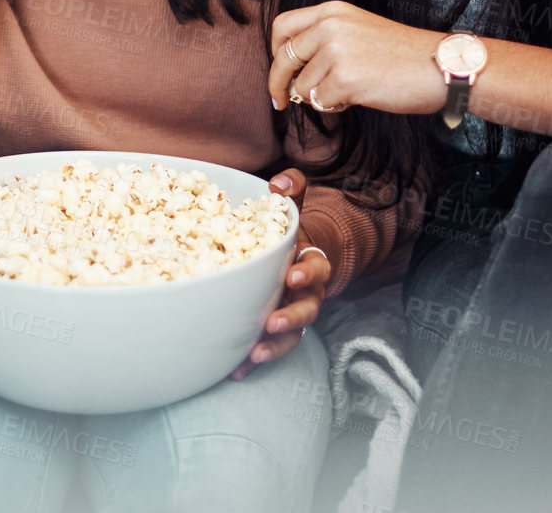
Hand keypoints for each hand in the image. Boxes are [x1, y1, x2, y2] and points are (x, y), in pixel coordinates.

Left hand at [232, 168, 329, 379]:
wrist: (303, 257)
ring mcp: (294, 313)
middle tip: (273, 322)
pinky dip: (254, 360)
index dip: (307, 272)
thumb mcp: (296, 207)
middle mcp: (307, 292)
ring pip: (292, 334)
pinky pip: (270, 347)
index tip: (292, 276)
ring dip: (275, 345)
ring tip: (255, 354)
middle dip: (292, 317)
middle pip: (307, 308)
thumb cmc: (292, 232)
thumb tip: (279, 181)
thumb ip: (292, 190)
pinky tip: (235, 370)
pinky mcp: (277, 330)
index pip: (315, 267)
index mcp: (310, 261)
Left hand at [269, 0, 446, 115]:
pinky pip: (320, 102)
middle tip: (280, 102)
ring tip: (348, 92)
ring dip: (318, 96)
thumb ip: (326, 40)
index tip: (278, 68)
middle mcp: (330, 26)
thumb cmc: (404, 55)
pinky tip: (355, 99)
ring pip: (302, 86)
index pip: (282, 26)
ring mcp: (336, 51)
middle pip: (283, 58)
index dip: (274, 51)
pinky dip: (333, 106)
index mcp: (332, 10)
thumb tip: (292, 73)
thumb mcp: (360, 30)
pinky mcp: (344, 79)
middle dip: (277, 84)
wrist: (440, 66)